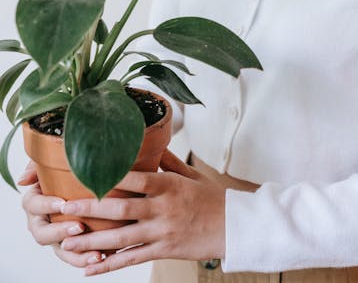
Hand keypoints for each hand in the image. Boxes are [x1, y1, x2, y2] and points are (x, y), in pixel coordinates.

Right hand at [18, 160, 105, 267]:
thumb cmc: (67, 168)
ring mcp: (55, 235)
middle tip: (80, 227)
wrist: (89, 178)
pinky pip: (75, 256)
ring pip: (60, 250)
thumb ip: (38, 166)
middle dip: (59, 232)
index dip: (47, 205)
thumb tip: (22, 180)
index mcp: (35, 201)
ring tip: (96, 253)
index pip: (33, 205)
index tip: (63, 203)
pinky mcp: (70, 244)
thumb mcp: (53, 161)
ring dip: (76, 254)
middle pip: (42, 233)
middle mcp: (41, 221)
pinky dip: (86, 259)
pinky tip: (103, 257)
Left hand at [57, 149, 225, 276]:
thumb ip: (169, 162)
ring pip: (121, 238)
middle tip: (65, 208)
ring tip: (66, 243)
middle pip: (121, 210)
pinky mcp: (164, 251)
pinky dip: (109, 265)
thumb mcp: (191, 174)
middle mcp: (162, 208)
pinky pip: (132, 259)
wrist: (235, 226)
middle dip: (90, 209)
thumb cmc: (212, 197)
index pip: (135, 179)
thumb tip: (154, 145)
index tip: (87, 172)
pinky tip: (90, 268)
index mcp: (168, 185)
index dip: (110, 177)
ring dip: (92, 241)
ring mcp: (162, 232)